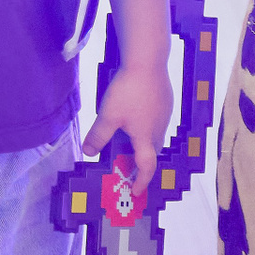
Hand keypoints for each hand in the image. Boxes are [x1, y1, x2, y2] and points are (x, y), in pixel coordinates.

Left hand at [82, 62, 173, 193]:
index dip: (142, 181)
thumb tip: (89, 153)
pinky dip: (145, 127)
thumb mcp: (108, 115)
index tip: (137, 191)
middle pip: (151, 152)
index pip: (146, 166)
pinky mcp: (165, 103)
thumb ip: (98, 135)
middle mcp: (158, 130)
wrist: (148, 63)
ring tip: (127, 142)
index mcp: (145, 137)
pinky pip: (155, 121)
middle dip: (140, 162)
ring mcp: (164, 115)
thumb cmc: (127, 91)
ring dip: (142, 143)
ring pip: (154, 136)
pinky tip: (134, 117)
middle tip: (128, 167)